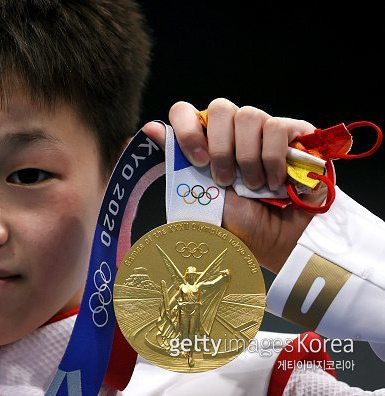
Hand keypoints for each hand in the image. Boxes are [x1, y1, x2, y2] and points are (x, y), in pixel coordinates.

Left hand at [142, 98, 325, 272]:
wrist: (277, 240)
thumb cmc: (238, 220)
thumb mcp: (201, 195)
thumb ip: (178, 161)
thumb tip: (150, 128)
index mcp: (206, 141)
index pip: (185, 111)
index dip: (188, 131)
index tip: (198, 161)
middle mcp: (233, 130)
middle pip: (220, 107)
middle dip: (220, 148)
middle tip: (225, 180)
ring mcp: (264, 129)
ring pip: (249, 115)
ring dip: (247, 158)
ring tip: (253, 186)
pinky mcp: (295, 133)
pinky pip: (276, 127)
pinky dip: (272, 159)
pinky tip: (275, 182)